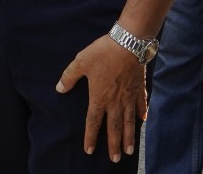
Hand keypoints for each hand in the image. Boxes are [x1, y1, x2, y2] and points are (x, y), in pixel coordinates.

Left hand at [56, 34, 144, 161]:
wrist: (128, 42)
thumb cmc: (103, 52)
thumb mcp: (81, 62)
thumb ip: (69, 76)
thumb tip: (59, 88)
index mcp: (99, 97)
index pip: (93, 122)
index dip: (91, 137)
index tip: (89, 150)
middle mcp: (115, 101)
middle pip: (114, 128)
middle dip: (114, 144)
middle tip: (116, 159)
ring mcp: (129, 96)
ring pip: (129, 121)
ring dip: (129, 137)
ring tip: (130, 151)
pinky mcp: (139, 87)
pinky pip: (141, 104)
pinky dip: (142, 113)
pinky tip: (142, 121)